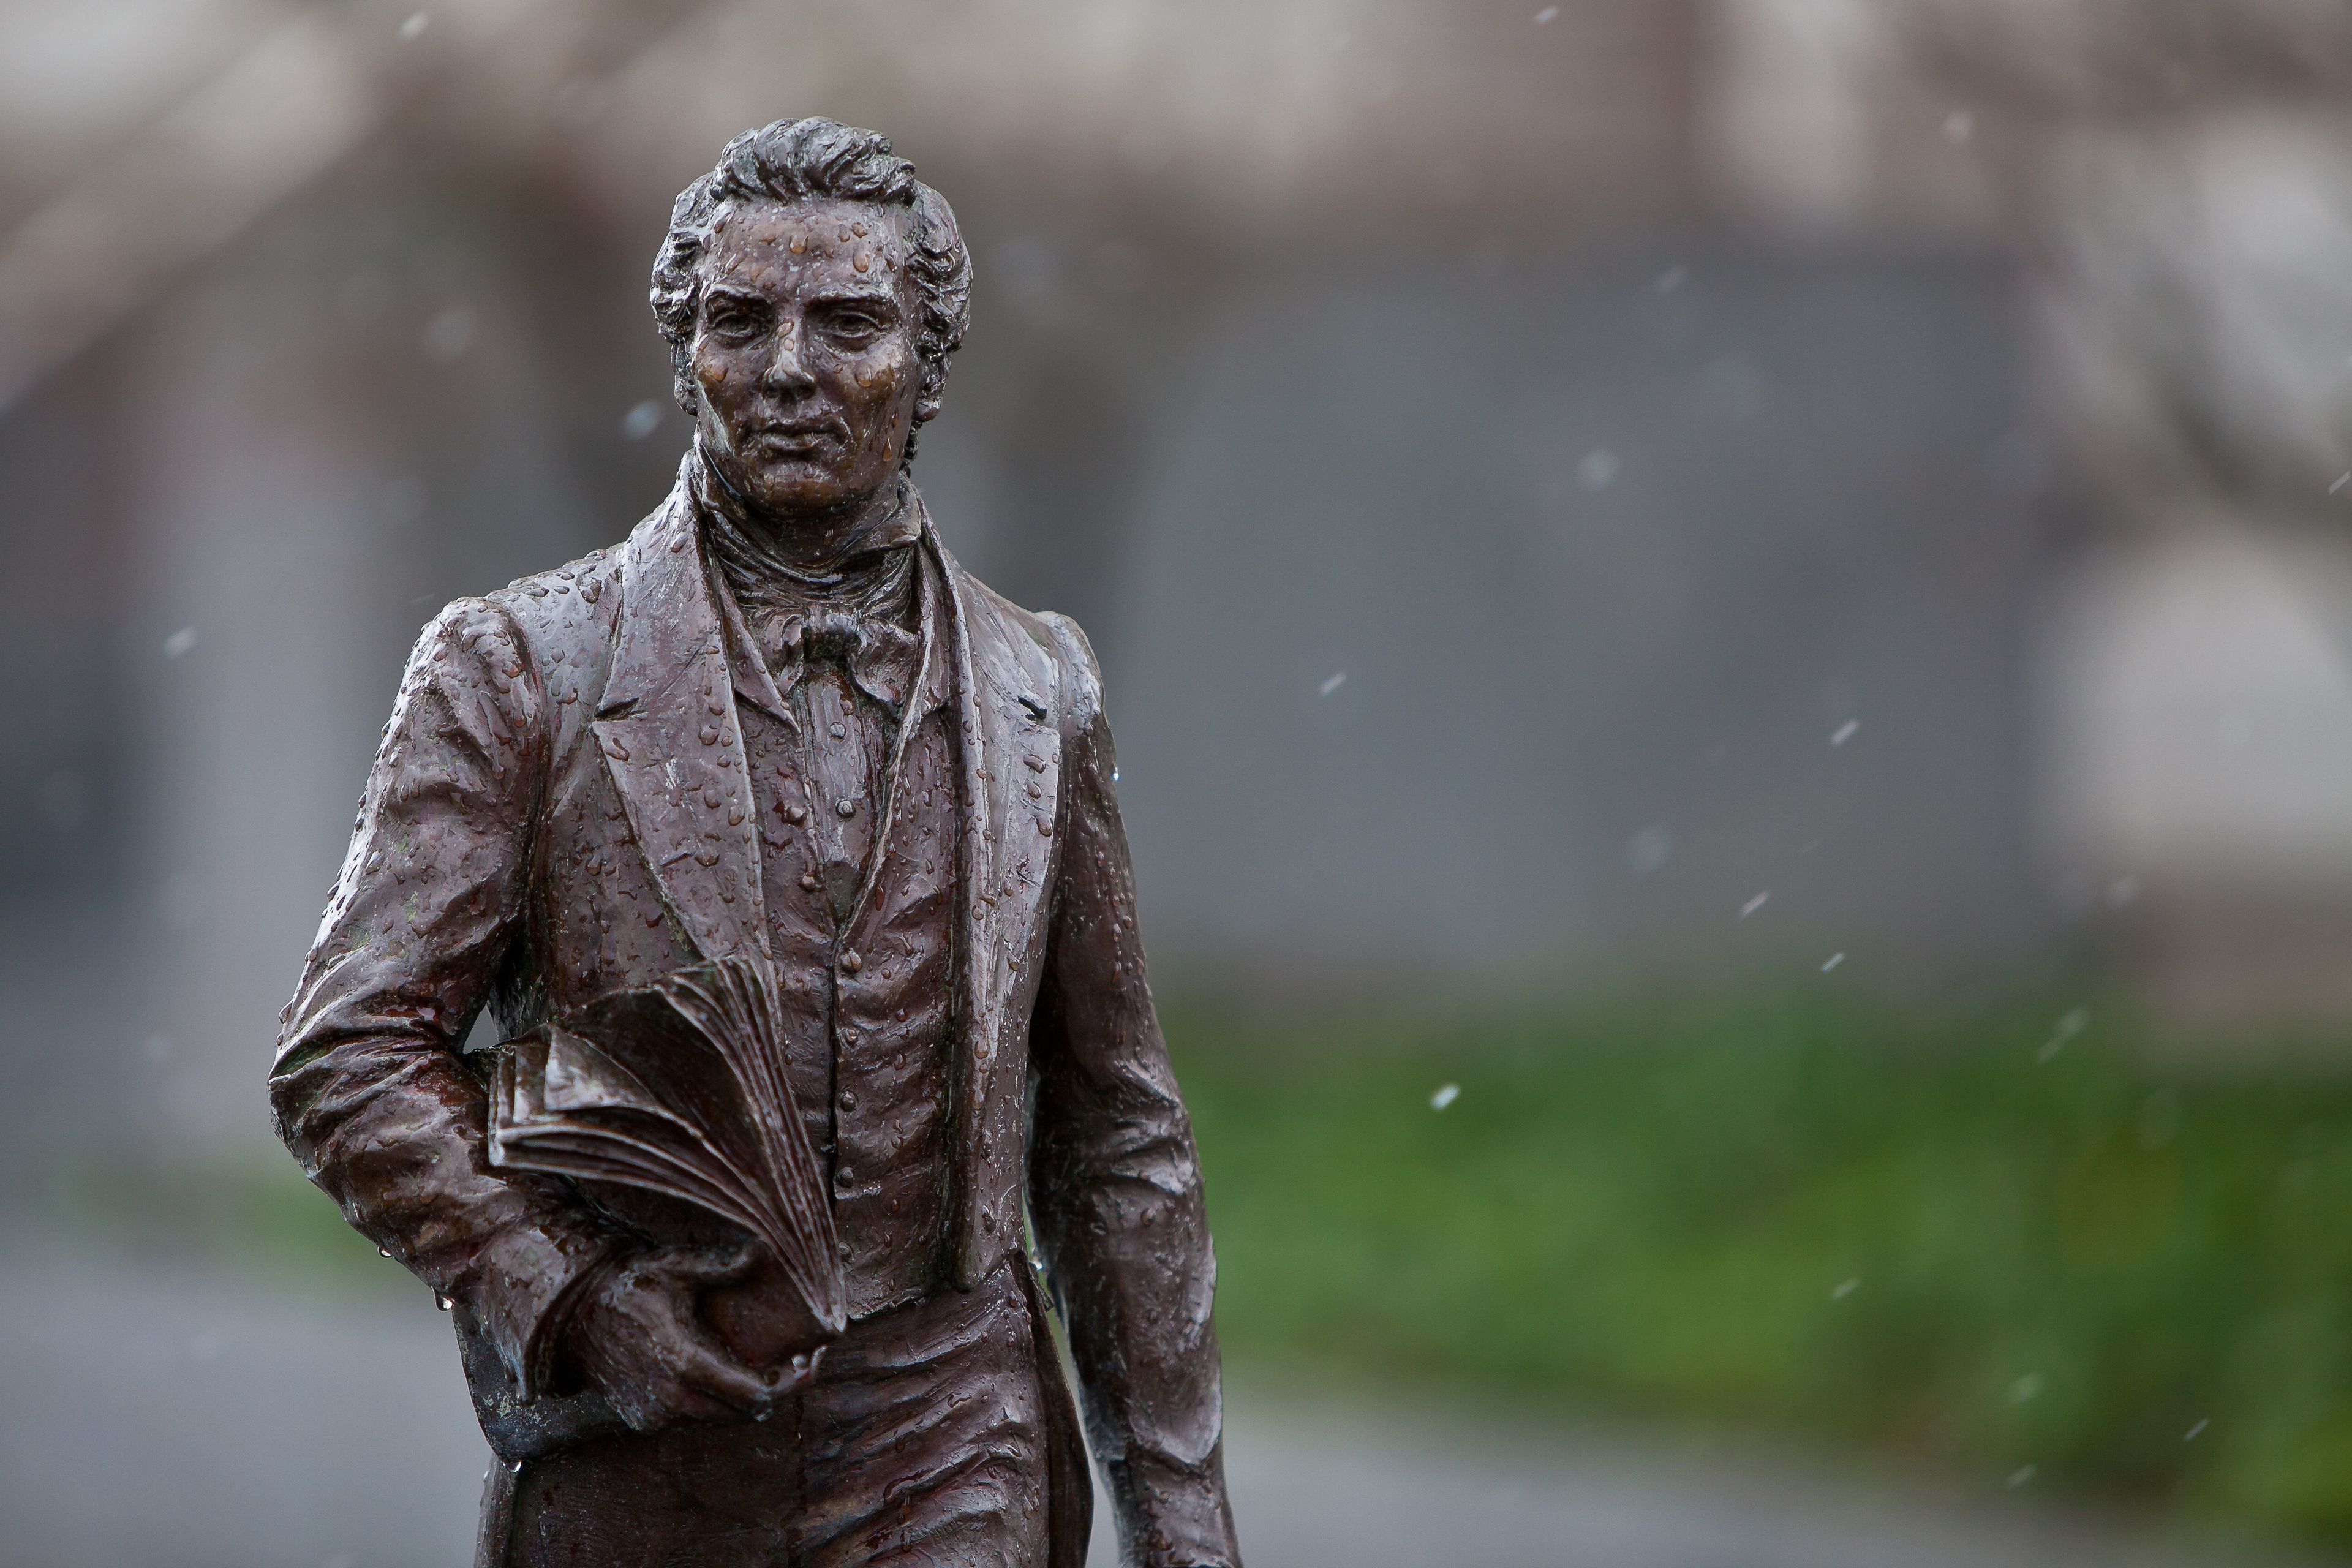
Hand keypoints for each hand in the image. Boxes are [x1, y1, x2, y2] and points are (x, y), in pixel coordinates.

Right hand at [564, 1243, 820, 1432]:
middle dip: (777, 1390)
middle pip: (746, 1413)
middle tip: (794, 1362)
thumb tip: (759, 1253)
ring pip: (721, 1420)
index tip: (808, 1360)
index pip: (757, 1394)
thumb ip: (719, 1266)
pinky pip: (694, 1419)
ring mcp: (656, 1415)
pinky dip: (717, 1403)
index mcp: (686, 1363)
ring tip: (766, 1366)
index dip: (792, 1382)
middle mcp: (673, 1398)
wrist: (571, 1317)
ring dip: (747, 1399)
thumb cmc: (628, 1285)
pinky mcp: (644, 1420)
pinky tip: (726, 1372)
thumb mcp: (674, 1267)